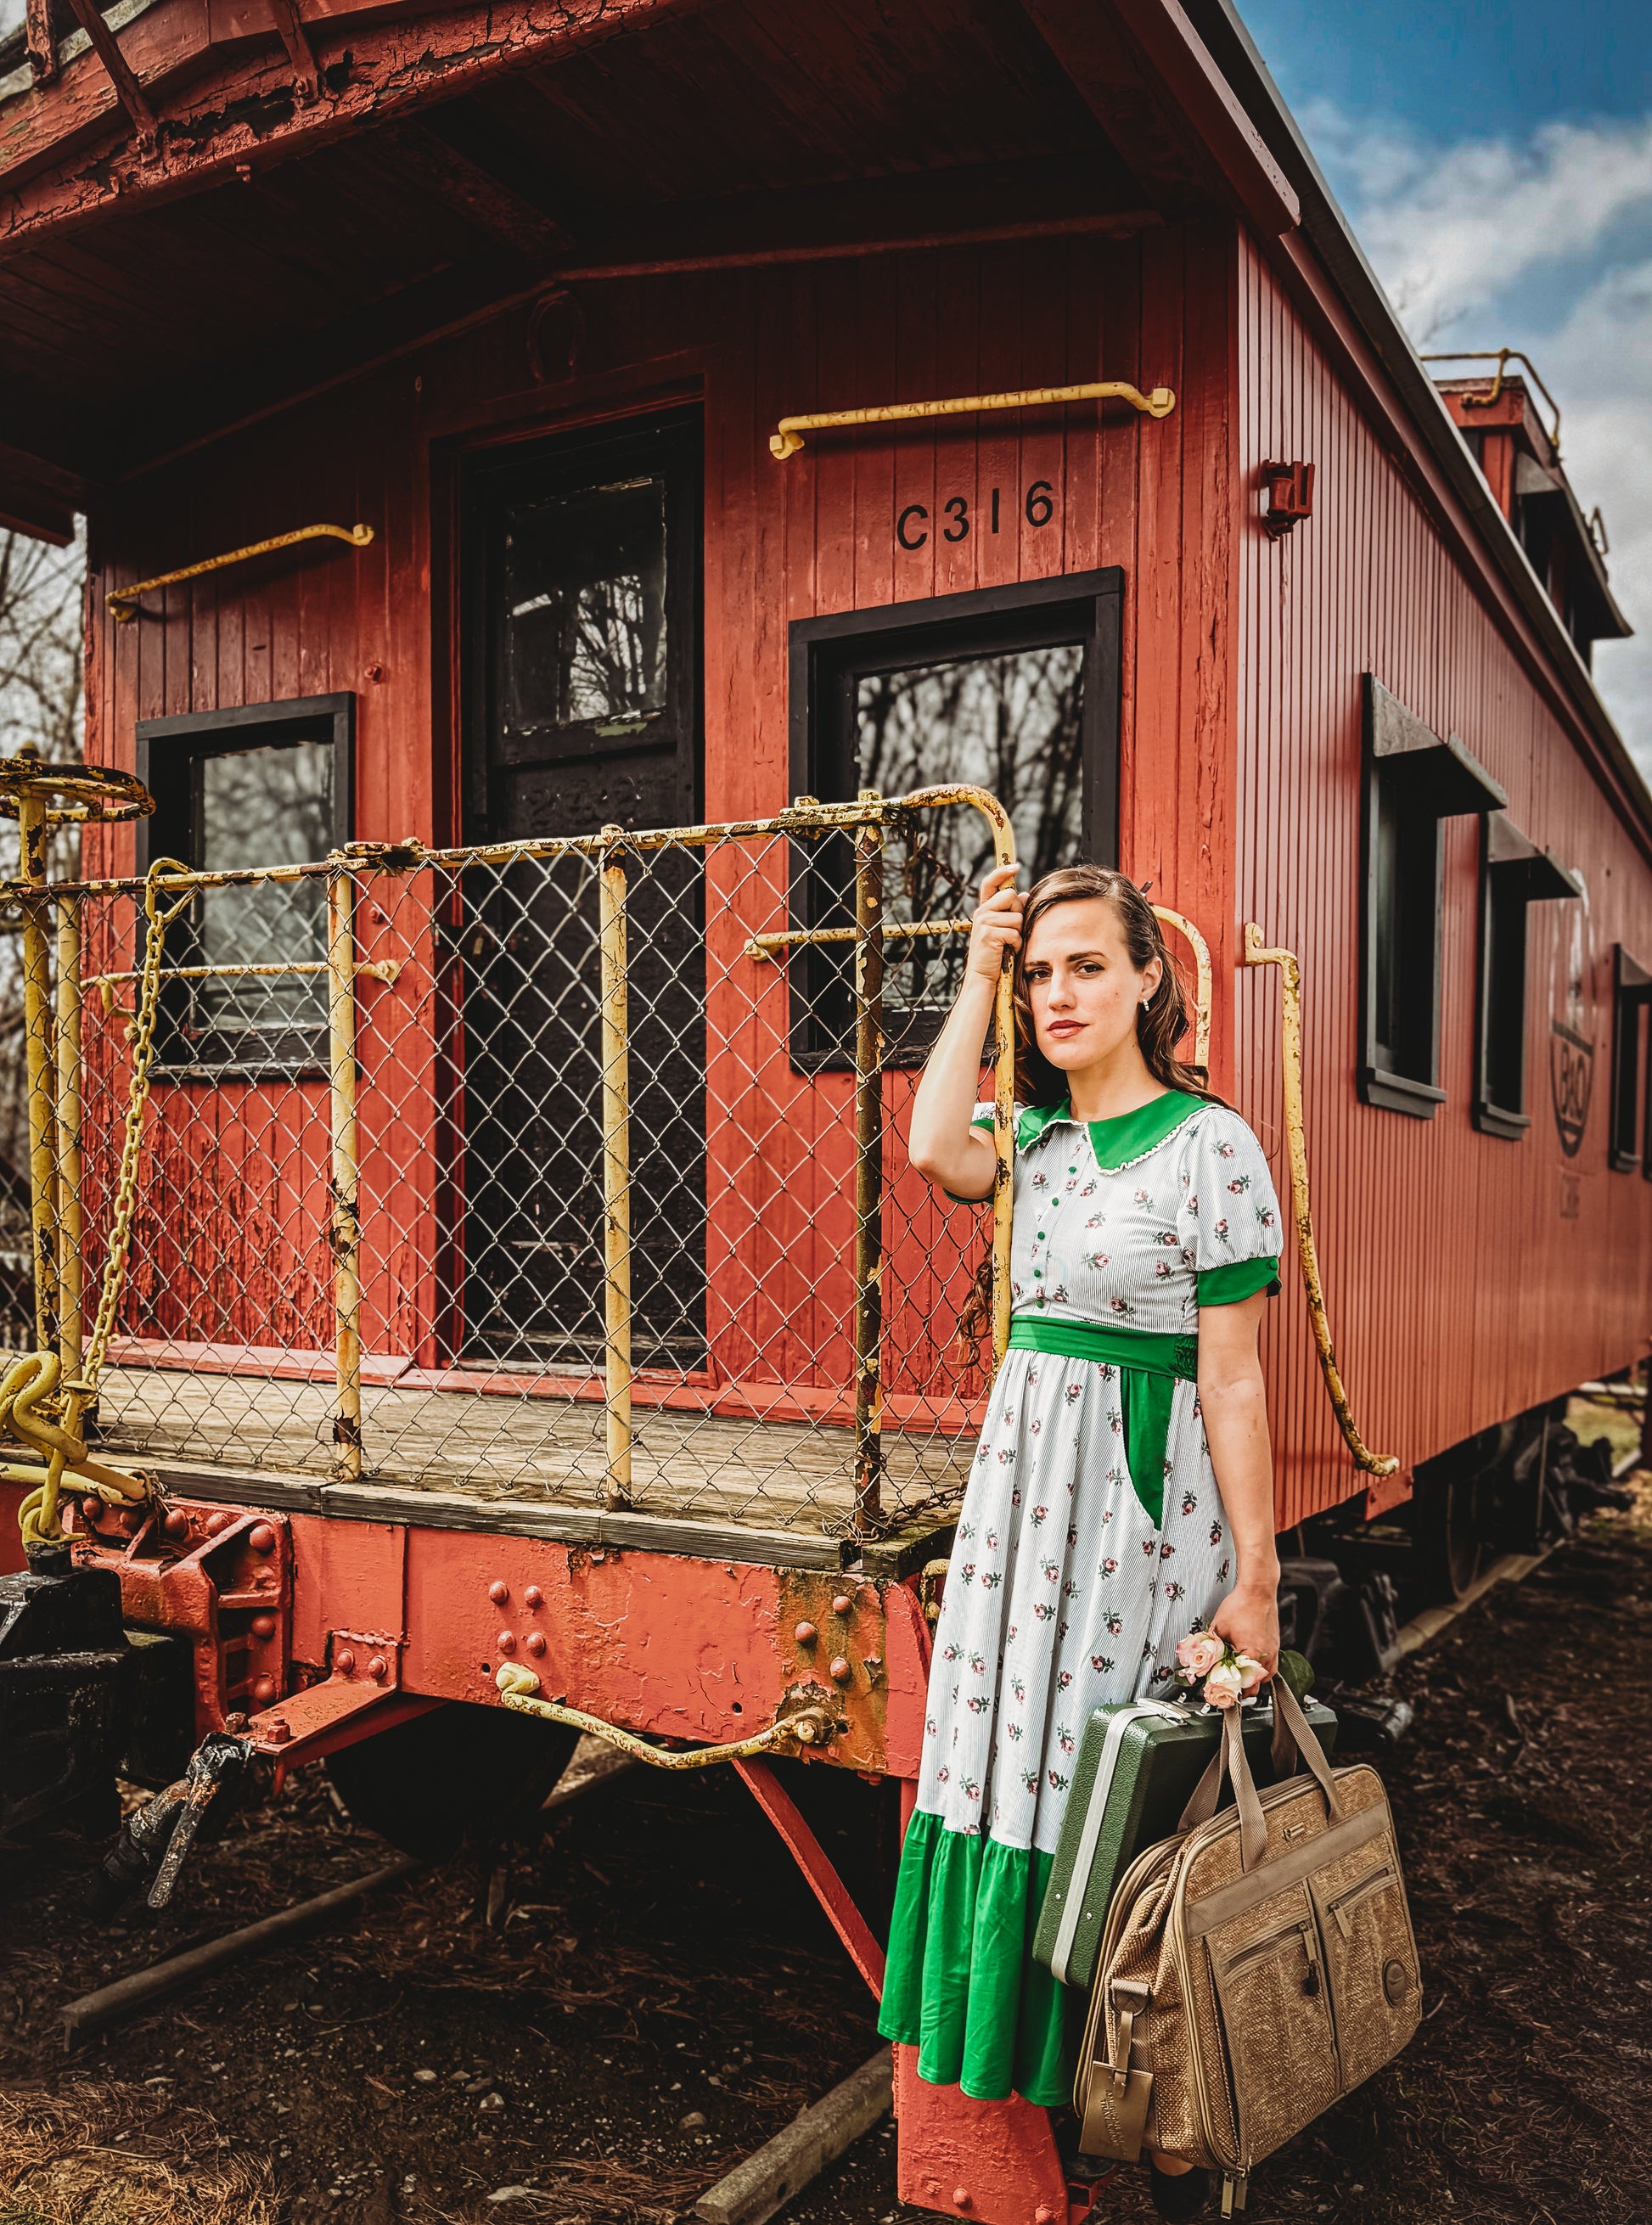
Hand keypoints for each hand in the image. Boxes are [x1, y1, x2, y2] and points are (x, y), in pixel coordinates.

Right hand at [965, 864, 1023, 982]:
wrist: (983, 976)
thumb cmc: (996, 954)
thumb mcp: (1002, 929)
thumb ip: (1011, 911)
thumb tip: (1024, 893)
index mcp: (984, 909)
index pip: (990, 882)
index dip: (1002, 872)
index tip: (1015, 867)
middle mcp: (981, 912)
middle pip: (1010, 896)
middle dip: (1018, 912)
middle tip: (1011, 930)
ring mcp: (984, 922)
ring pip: (1016, 916)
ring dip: (1018, 932)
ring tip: (1008, 944)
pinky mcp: (989, 934)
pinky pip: (1015, 932)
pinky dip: (1016, 944)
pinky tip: (1008, 951)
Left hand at [1209, 1582, 1279, 1681]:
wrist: (1258, 1590)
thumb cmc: (1241, 1604)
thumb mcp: (1219, 1628)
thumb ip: (1211, 1648)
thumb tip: (1203, 1660)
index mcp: (1252, 1655)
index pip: (1240, 1684)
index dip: (1228, 1690)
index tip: (1218, 1691)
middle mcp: (1266, 1656)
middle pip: (1254, 1687)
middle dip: (1239, 1688)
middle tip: (1226, 1687)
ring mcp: (1273, 1652)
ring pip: (1263, 1679)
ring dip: (1251, 1681)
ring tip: (1237, 1679)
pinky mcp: (1275, 1646)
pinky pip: (1269, 1667)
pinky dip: (1259, 1671)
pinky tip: (1250, 1667)